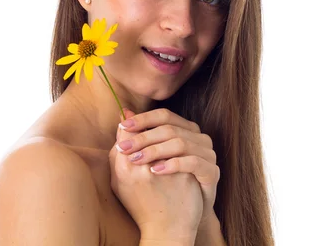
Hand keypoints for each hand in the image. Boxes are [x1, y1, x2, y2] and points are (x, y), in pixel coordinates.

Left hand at [115, 108, 219, 225]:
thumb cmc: (159, 187)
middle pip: (170, 129)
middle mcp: (198, 138)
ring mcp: (207, 154)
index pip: (164, 116)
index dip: (143, 119)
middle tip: (124, 148)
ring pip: (181, 143)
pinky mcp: (211, 172)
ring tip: (136, 160)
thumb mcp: (143, 161)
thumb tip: (123, 113)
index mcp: (184, 130)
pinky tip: (155, 171)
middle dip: (144, 137)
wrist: (178, 221)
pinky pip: (193, 162)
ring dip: (155, 150)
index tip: (123, 126)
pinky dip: (172, 164)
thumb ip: (136, 137)